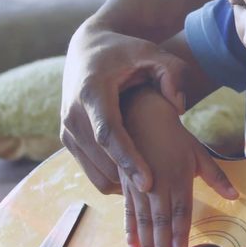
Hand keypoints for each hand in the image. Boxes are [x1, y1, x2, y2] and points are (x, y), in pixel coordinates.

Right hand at [60, 23, 188, 194]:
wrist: (88, 48)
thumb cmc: (126, 52)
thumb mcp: (152, 53)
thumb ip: (172, 73)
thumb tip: (179, 107)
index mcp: (92, 91)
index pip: (109, 134)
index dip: (128, 160)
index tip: (148, 183)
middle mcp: (72, 112)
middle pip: (101, 158)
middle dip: (128, 180)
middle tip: (160, 198)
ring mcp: (66, 128)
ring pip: (94, 171)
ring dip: (121, 184)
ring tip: (153, 191)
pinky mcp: (67, 138)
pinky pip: (90, 170)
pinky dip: (112, 179)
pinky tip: (137, 180)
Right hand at [121, 88, 237, 246]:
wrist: (140, 114)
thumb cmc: (174, 136)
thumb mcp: (198, 153)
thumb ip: (216, 176)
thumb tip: (236, 196)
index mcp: (178, 177)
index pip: (180, 211)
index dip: (180, 234)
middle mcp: (158, 184)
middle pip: (160, 222)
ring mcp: (139, 185)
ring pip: (143, 221)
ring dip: (147, 246)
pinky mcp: (126, 185)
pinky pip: (128, 212)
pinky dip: (130, 230)